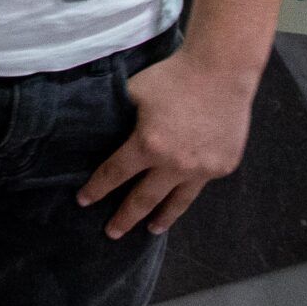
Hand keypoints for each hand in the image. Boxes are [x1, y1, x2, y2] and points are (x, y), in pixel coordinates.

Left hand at [77, 48, 261, 236]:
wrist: (221, 72)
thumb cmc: (172, 77)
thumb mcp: (134, 93)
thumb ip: (119, 116)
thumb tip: (99, 127)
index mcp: (147, 146)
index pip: (114, 174)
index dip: (97, 189)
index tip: (83, 201)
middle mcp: (175, 165)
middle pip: (144, 199)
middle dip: (124, 218)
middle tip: (111, 233)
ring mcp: (203, 169)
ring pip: (177, 202)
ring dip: (162, 218)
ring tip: (150, 230)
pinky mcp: (223, 166)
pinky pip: (200, 184)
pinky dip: (187, 192)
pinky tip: (179, 197)